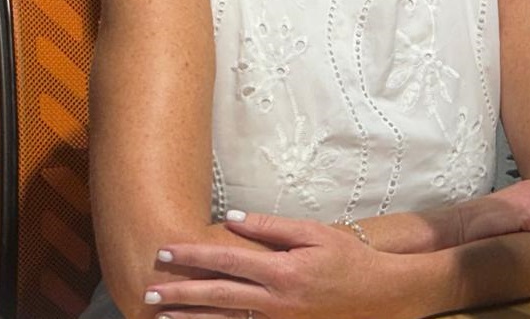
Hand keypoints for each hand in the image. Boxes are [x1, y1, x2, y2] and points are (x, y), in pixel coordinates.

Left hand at [142, 211, 409, 318]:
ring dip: (191, 318)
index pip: (226, 262)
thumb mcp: (314, 233)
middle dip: (180, 293)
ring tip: (162, 316)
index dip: (192, 257)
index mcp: (281, 272)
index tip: (164, 252)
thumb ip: (271, 227)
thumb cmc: (348, 258)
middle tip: (148, 290)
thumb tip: (230, 220)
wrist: (381, 295)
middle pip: (217, 297)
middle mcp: (275, 302)